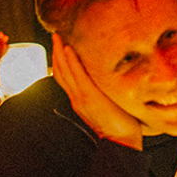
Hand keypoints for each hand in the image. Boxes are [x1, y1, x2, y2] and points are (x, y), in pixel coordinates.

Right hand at [52, 32, 142, 149]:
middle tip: (55, 35)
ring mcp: (82, 98)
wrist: (121, 142)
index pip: (65, 77)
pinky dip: (72, 63)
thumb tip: (109, 82)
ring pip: (65, 72)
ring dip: (61, 53)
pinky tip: (70, 50)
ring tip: (58, 38)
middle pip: (61, 71)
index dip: (60, 61)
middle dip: (57, 52)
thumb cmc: (119, 125)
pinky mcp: (90, 98)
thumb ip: (104, 94)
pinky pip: (78, 77)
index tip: (60, 45)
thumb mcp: (108, 106)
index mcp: (80, 99)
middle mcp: (77, 97)